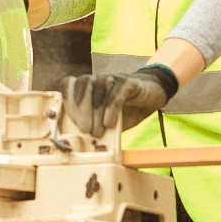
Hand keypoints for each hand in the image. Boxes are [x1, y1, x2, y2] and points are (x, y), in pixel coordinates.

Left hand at [62, 65, 177, 134]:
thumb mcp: (108, 121)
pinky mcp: (130, 82)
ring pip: (99, 88)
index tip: (71, 121)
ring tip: (98, 131)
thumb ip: (96, 126)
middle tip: (85, 130)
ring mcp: (114, 78)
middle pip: (83, 85)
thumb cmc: (127, 109)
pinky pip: (117, 92)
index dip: (68, 100)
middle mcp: (99, 79)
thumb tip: (82, 143)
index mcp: (89, 86)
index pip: (70, 84)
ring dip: (96, 112)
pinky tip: (110, 123)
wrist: (153, 97)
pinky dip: (111, 108)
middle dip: (81, 109)